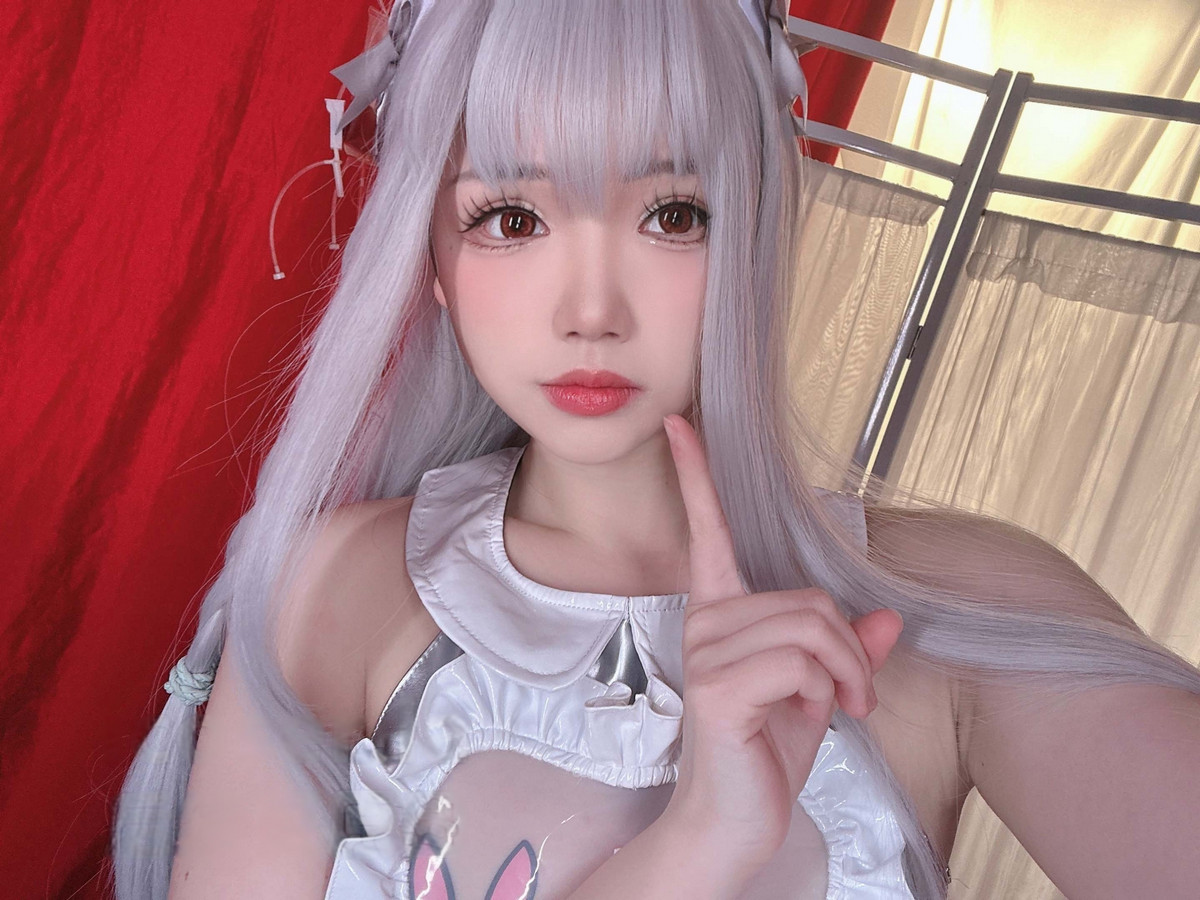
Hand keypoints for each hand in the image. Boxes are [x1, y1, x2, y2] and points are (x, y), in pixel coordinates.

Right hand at [658, 414, 903, 872]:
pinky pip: (800, 660)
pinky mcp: (719, 688)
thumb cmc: (764, 756)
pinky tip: (811, 716)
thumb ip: (847, 652)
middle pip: (807, 596)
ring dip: (845, 670)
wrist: (735, 824)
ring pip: (811, 624)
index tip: (680, 424)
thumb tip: (886, 617)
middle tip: (853, 693)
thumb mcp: (819, 695)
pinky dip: (826, 688)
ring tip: (841, 706)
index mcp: (721, 613)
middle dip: (848, 647)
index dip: (696, 476)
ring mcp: (708, 654)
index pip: (709, 531)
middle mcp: (707, 623)